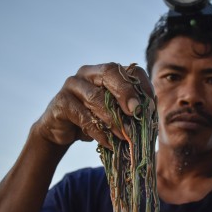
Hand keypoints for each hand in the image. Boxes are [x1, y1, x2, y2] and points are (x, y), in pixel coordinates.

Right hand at [33, 63, 153, 148]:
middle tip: (136, 111)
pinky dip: (98, 131)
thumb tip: (150, 116)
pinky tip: (109, 143)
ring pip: (95, 97)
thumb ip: (128, 110)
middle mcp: (88, 73)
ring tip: (125, 135)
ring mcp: (72, 85)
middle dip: (125, 92)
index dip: (141, 84)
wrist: (61, 130)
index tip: (151, 104)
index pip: (128, 69)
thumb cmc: (93, 119)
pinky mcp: (61, 102)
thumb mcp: (113, 113)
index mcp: (105, 71)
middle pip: (109, 72)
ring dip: (113, 118)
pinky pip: (83, 116)